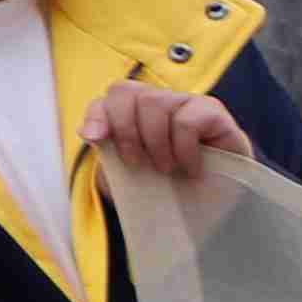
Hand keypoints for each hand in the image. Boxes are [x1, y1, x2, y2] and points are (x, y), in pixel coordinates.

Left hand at [82, 83, 252, 179]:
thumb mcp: (128, 176)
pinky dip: (183, 149)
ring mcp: (186, 103)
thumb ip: (107, 153)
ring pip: (155, 102)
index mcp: (136, 113)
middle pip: (126, 91)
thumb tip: (88, 131)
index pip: (109, 97)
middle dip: (124, 129)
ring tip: (166, 169)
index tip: (94, 139)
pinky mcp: (212, 112)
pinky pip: (186, 120)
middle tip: (136, 162)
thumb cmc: (169, 190)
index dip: (97, 114)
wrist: (213, 211)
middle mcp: (159, 102)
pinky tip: (191, 169)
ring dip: (155, 142)